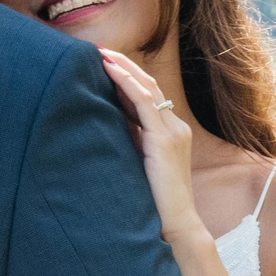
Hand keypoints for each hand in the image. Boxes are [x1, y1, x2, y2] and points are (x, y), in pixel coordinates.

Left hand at [99, 48, 201, 241]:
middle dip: (124, 65)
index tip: (105, 63)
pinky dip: (126, 83)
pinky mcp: (164, 140)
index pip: (149, 95)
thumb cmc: (153, 202)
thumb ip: (130, 142)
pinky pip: (145, 102)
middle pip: (150, 85)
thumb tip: (106, 122)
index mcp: (171, 133)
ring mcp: (173, 132)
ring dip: (123, 68)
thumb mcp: (139, 164)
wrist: (175, 225)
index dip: (128, 77)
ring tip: (101, 53)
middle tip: (100, 50)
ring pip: (147, 88)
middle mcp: (176, 127)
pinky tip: (109, 71)